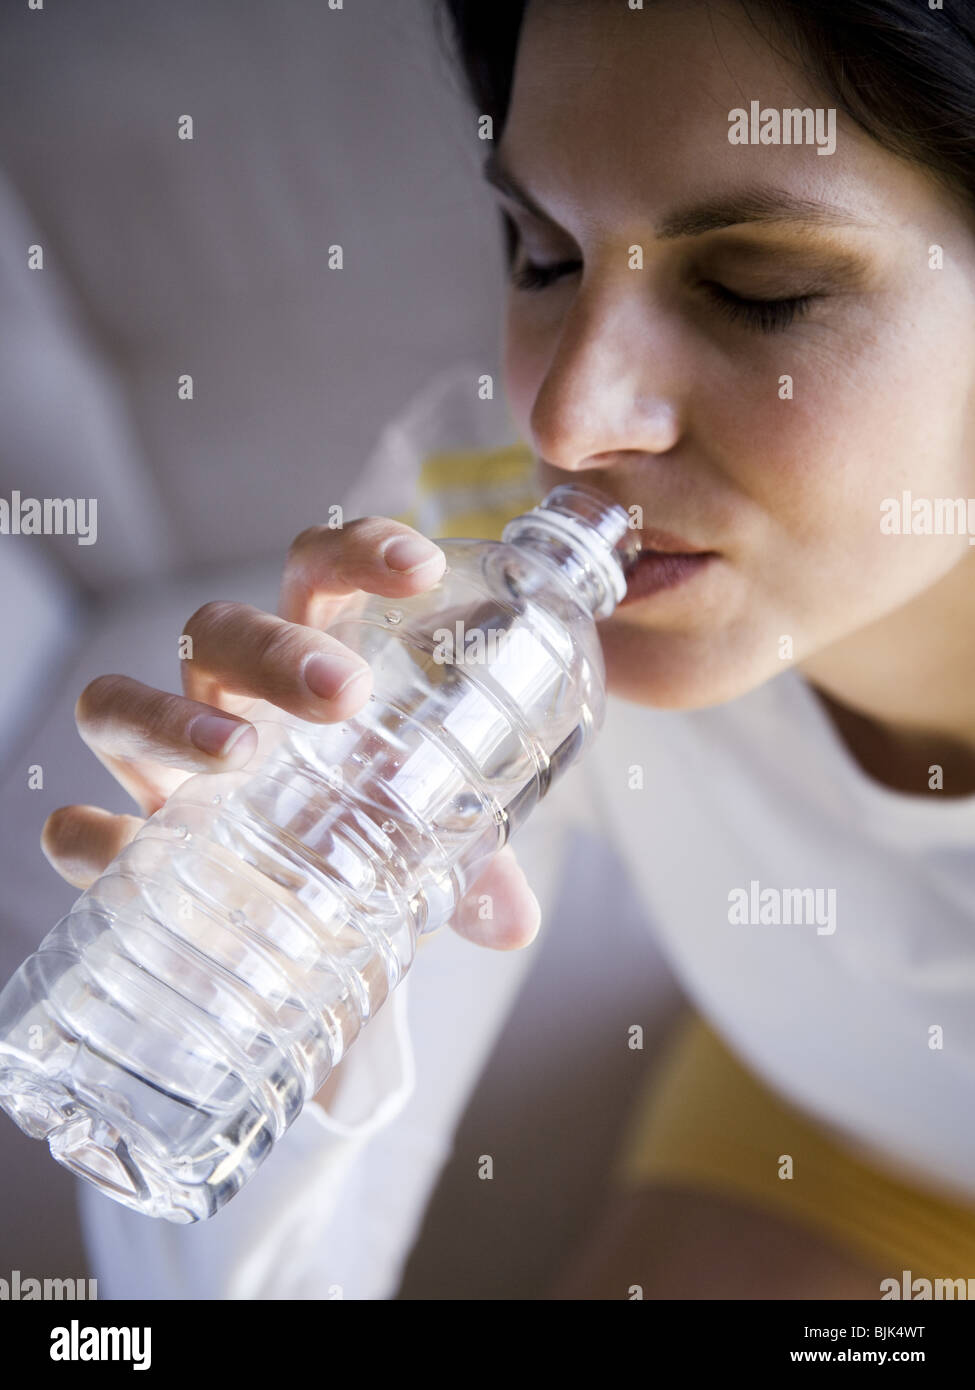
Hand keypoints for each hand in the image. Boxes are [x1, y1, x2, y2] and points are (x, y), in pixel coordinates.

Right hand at [41, 516, 541, 953]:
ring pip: (124, 703)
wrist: (288, 933)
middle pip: (217, 632)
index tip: (421, 568)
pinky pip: (78, 830)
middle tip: (344, 692)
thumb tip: (513, 923)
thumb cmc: (355, 845)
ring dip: (175, 718)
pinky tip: (121, 847)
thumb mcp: (419, 846)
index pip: (318, 578)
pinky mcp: (126, 848)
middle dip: (276, 649)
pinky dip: (90, 835)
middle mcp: (225, 703)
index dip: (360, 554)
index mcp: (305, 671)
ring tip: (239, 754)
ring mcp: (163, 772)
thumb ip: (468, 869)